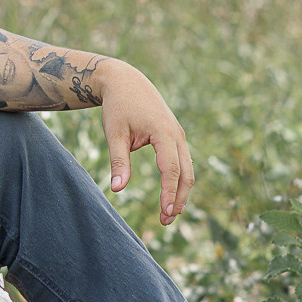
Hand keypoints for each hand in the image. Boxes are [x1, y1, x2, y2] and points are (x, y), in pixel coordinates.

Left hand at [92, 60, 194, 225]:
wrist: (125, 81)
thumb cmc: (118, 106)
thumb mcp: (114, 133)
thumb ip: (118, 161)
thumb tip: (117, 190)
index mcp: (163, 132)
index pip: (170, 169)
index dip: (168, 192)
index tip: (164, 213)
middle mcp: (176, 134)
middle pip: (185, 173)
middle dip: (179, 198)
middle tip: (166, 220)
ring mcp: (179, 135)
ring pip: (187, 169)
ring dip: (181, 192)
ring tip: (169, 214)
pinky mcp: (175, 136)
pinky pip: (182, 162)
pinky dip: (179, 180)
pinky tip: (171, 195)